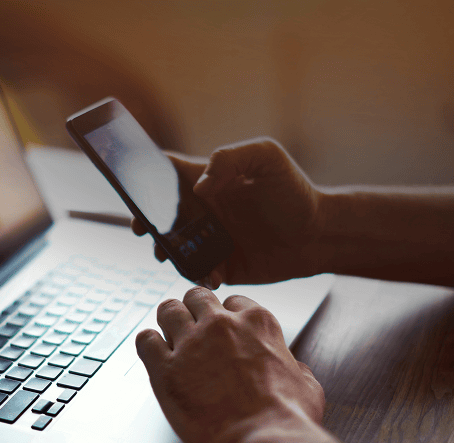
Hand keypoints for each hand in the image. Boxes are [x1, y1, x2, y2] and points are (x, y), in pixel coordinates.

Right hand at [132, 139, 324, 285]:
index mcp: (208, 179)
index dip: (144, 176)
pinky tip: (210, 273)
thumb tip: (197, 188)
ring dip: (165, 251)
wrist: (319, 235)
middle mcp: (203, 209)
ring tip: (168, 255)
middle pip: (160, 213)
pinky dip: (195, 274)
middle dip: (145, 221)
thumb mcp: (266, 158)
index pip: (167, 172)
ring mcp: (209, 239)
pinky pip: (196, 271)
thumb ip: (229, 159)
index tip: (134, 188)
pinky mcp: (220, 265)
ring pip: (172, 246)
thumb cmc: (294, 192)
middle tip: (143, 229)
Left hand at [135, 287, 323, 442]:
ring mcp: (190, 344)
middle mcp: (220, 325)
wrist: (264, 442)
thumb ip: (294, 367)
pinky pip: (145, 340)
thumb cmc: (288, 418)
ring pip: (168, 310)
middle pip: (196, 297)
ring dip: (168, 321)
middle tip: (192, 328)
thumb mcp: (306, 384)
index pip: (233, 302)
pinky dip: (148, 345)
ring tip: (169, 336)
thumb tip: (293, 368)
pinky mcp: (165, 369)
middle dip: (194, 310)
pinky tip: (154, 355)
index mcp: (257, 322)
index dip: (226, 317)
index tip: (222, 329)